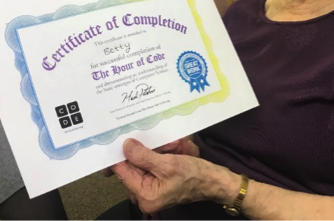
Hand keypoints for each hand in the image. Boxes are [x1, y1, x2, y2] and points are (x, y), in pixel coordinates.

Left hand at [112, 139, 239, 213]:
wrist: (215, 181)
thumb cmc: (195, 175)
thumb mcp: (168, 163)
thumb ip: (144, 156)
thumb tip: (125, 146)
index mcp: (144, 196)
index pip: (122, 172)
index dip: (119, 154)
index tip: (118, 137)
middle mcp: (145, 196)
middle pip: (134, 165)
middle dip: (149, 150)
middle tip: (168, 144)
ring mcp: (151, 189)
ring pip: (145, 162)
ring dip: (159, 150)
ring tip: (177, 148)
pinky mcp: (158, 182)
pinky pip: (154, 163)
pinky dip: (163, 154)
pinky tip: (176, 150)